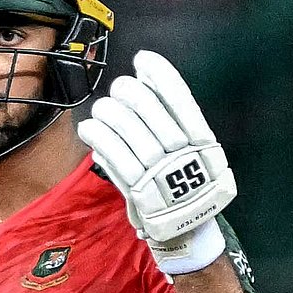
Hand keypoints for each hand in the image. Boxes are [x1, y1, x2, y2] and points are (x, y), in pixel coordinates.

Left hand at [78, 51, 236, 274]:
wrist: (188, 234)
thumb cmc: (185, 190)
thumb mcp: (194, 156)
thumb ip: (174, 127)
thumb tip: (145, 88)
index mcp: (202, 142)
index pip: (181, 99)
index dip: (160, 74)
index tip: (142, 59)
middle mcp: (183, 155)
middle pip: (152, 112)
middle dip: (131, 92)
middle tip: (119, 87)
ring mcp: (162, 175)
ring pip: (131, 133)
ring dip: (111, 113)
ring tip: (101, 106)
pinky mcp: (140, 193)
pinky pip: (117, 160)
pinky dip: (101, 139)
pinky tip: (90, 127)